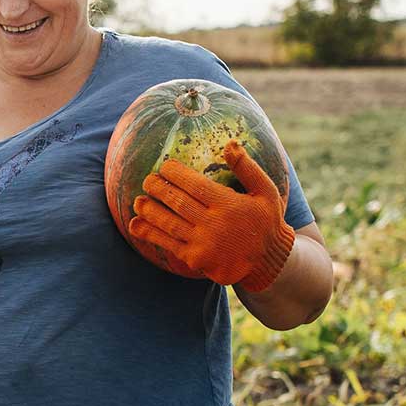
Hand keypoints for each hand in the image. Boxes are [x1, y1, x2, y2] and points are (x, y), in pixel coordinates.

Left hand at [129, 140, 295, 291]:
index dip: (176, 174)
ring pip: (169, 224)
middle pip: (178, 203)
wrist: (269, 261)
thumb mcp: (266, 192)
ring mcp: (203, 244)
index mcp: (229, 205)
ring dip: (149, 211)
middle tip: (147, 180)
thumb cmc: (266, 220)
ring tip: (138, 201)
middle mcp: (214, 224)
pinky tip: (136, 225)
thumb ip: (247, 168)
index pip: (195, 185)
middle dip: (158, 189)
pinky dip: (149, 234)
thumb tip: (230, 144)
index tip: (165, 166)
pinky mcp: (196, 259)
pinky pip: (168, 244)